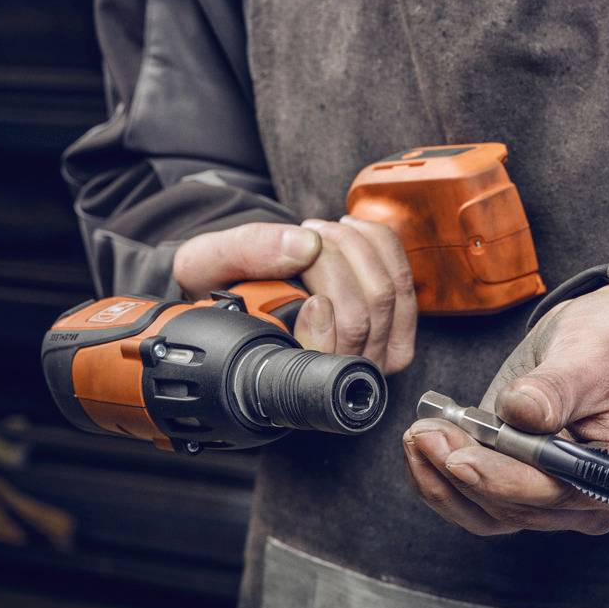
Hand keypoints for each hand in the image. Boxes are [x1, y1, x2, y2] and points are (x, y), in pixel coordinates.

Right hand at [172, 216, 416, 373]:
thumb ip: (245, 253)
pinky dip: (378, 243)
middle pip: (361, 318)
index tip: (304, 283)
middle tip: (304, 236)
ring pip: (387, 295)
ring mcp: (374, 352)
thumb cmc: (217, 286)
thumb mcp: (205, 263)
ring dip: (354, 246)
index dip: (321, 322)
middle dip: (333, 260)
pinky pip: (403, 279)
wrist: (237, 283)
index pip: (327, 360)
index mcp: (290, 376)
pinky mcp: (397, 323)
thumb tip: (305, 247)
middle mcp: (339, 374)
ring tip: (319, 231)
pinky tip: (350, 230)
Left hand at [403, 286, 608, 534]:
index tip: (458, 459)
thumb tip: (522, 412)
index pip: (554, 491)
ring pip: (487, 513)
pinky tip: (422, 447)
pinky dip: (441, 479)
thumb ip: (557, 388)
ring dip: (444, 481)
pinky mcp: (518, 482)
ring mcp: (548, 496)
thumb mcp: (594, 355)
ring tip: (419, 434)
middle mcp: (585, 498)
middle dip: (462, 473)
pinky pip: (474, 500)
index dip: (502, 481)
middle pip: (514, 508)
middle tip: (424, 432)